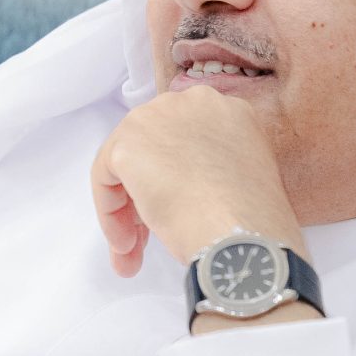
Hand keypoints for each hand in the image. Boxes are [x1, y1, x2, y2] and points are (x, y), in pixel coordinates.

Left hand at [90, 86, 307, 278]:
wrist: (242, 237)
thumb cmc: (250, 224)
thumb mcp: (240, 181)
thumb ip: (211, 170)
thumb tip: (182, 190)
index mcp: (229, 112)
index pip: (183, 141)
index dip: (174, 182)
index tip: (174, 218)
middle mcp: (193, 102)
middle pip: (152, 148)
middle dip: (144, 197)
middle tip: (144, 242)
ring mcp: (158, 116)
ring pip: (127, 162)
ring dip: (126, 210)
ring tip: (132, 253)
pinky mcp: (129, 142)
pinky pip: (105, 177)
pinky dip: (109, 212)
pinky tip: (126, 244)